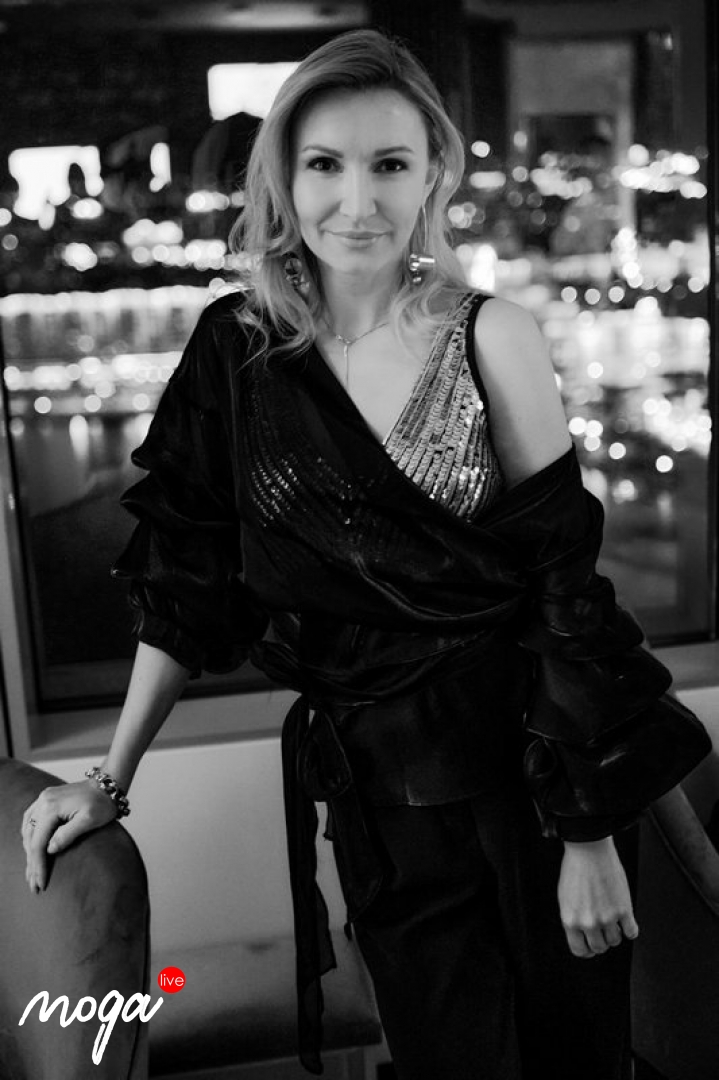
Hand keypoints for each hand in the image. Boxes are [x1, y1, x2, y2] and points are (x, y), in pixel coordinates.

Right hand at [21, 780, 118, 893]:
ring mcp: (43, 798)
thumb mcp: (89, 820)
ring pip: (27, 829)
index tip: (41, 883)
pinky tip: (32, 847)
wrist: (107, 785)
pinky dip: (30, 836)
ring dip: (29, 851)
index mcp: (51, 807)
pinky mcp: (47, 799)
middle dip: (32, 863)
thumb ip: (68, 835)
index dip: (38, 865)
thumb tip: (49, 850)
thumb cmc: (102, 803)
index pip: (38, 843)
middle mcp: (43, 801)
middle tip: (35, 885)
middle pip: (30, 838)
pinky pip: (31, 820)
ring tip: (32, 871)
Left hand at [558, 836, 638, 958]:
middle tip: (602, 931)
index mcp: (570, 920)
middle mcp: (588, 922)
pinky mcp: (624, 909)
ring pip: (615, 941)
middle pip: (599, 948)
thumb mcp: (566, 898)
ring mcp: (607, 917)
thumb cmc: (575, 869)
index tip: (590, 946)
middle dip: (601, 941)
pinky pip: (632, 932)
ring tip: (612, 921)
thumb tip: (582, 934)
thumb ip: (574, 919)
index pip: (579, 950)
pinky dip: (630, 929)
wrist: (589, 850)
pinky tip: (626, 920)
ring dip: (615, 934)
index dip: (586, 950)